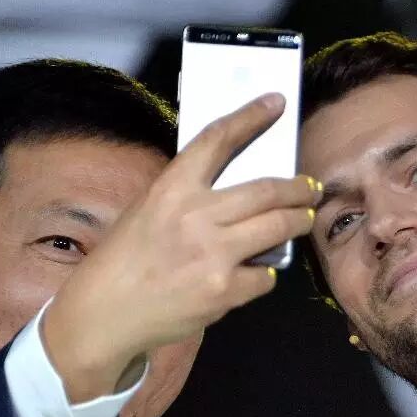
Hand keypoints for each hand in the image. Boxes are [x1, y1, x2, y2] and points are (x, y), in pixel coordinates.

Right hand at [43, 93, 321, 401]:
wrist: (106, 312)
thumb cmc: (125, 259)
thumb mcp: (147, 210)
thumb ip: (188, 195)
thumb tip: (237, 189)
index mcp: (171, 188)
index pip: (218, 140)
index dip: (251, 117)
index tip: (276, 103)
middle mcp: (195, 216)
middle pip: (267, 190)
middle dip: (298, 188)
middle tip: (310, 188)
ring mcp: (212, 255)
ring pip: (278, 228)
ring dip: (298, 222)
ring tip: (302, 220)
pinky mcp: (223, 291)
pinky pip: (264, 276)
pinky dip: (265, 273)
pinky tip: (258, 272)